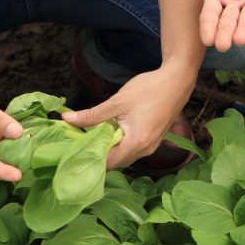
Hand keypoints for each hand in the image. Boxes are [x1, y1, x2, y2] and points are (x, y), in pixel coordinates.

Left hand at [61, 63, 195, 168]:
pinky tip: (112, 130)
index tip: (75, 150)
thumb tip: (66, 119)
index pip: (109, 163)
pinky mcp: (155, 139)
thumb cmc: (150, 89)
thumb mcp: (118, 102)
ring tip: (94, 135)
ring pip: (126, 155)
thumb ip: (92, 114)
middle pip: (117, 162)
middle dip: (99, 154)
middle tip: (80, 142)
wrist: (178, 81)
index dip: (91, 158)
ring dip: (111, 148)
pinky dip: (121, 143)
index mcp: (136, 143)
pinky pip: (134, 148)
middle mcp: (146, 150)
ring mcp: (152, 145)